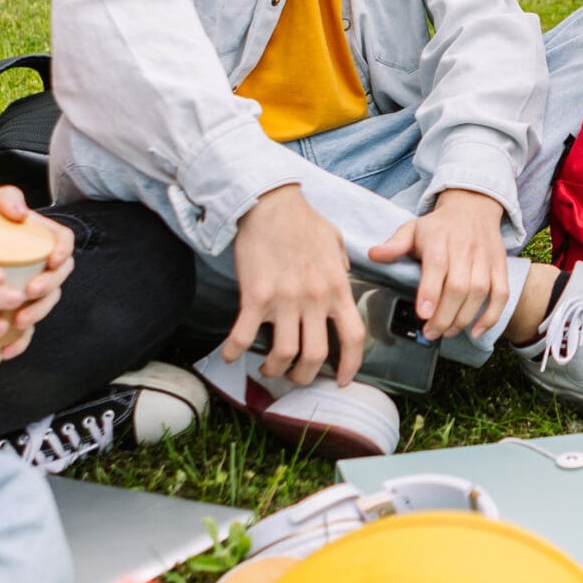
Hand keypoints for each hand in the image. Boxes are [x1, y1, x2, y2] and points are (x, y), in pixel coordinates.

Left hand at [0, 187, 73, 355]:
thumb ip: (5, 198)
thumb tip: (20, 213)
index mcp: (39, 237)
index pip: (64, 242)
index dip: (63, 252)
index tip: (53, 259)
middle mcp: (37, 265)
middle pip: (58, 277)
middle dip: (49, 288)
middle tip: (31, 290)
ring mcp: (26, 289)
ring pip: (43, 305)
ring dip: (37, 315)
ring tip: (19, 322)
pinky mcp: (12, 311)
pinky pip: (23, 331)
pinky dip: (18, 343)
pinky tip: (5, 352)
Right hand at [226, 185, 363, 385]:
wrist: (269, 203)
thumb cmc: (302, 220)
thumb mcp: (336, 242)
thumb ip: (342, 266)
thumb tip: (344, 279)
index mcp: (337, 287)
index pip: (353, 337)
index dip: (350, 366)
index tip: (341, 380)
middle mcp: (315, 298)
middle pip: (315, 355)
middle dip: (304, 375)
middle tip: (295, 376)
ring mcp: (285, 299)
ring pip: (283, 354)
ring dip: (274, 369)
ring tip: (268, 368)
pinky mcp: (255, 296)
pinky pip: (244, 335)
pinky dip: (234, 351)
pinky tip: (229, 355)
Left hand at [370, 189, 508, 342]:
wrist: (473, 206)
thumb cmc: (439, 225)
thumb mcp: (413, 228)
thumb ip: (394, 245)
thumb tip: (373, 255)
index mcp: (439, 240)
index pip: (437, 266)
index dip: (431, 292)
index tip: (423, 314)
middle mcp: (464, 249)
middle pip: (459, 287)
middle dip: (445, 316)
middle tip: (430, 333)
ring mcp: (484, 258)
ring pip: (480, 292)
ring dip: (464, 318)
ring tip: (447, 332)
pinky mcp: (499, 266)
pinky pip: (501, 293)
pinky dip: (491, 315)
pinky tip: (476, 331)